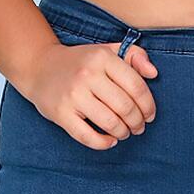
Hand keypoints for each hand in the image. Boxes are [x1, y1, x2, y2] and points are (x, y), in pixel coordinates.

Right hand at [20, 38, 158, 149]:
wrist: (40, 67)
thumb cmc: (80, 62)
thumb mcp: (108, 50)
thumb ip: (135, 56)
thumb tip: (154, 74)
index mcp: (102, 57)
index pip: (136, 86)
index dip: (148, 105)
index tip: (150, 115)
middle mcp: (88, 75)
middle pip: (125, 107)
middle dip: (138, 122)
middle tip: (139, 127)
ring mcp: (73, 95)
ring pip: (110, 123)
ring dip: (123, 132)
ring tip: (125, 132)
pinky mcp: (61, 113)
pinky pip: (87, 136)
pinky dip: (103, 143)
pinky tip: (110, 140)